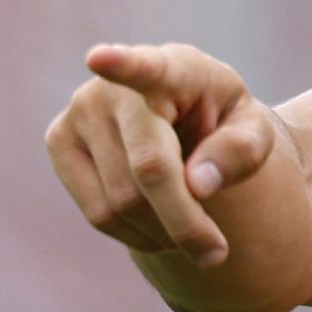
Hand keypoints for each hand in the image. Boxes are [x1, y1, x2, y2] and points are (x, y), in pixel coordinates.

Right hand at [44, 43, 278, 266]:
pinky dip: (134, 235)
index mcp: (173, 67)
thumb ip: (240, 150)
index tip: (100, 58)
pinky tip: (156, 224)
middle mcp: (114, 86)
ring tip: (186, 226)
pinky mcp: (58, 141)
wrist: (182, 120)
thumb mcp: (253, 131)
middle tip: (216, 252)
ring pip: (121, 203)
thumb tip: (197, 184)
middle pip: (148, 170)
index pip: (145, 67)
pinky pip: (97, 214)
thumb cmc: (221, 122)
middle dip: (185, 221)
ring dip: (162, 233)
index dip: (122, 64)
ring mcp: (78, 112)